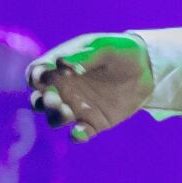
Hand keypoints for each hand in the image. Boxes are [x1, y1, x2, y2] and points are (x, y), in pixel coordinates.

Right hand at [26, 34, 153, 142]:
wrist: (147, 68)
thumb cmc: (120, 51)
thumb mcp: (103, 46)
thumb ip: (82, 54)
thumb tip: (61, 66)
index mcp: (59, 67)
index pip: (35, 74)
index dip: (35, 77)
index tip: (46, 77)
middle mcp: (64, 89)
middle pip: (39, 100)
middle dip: (43, 102)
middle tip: (56, 99)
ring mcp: (77, 107)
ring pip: (54, 119)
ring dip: (56, 118)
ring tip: (68, 113)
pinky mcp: (93, 123)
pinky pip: (78, 134)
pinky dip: (76, 136)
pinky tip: (81, 132)